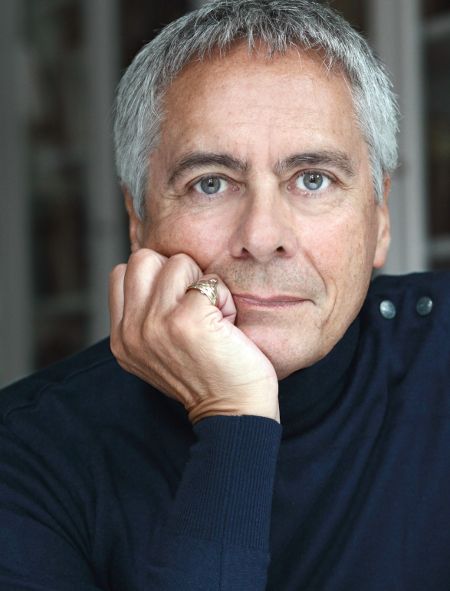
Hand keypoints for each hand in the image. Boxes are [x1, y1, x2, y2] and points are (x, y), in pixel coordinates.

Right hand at [109, 249, 279, 422]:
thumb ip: (144, 317)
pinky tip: (226, 325)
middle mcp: (132, 331)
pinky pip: (210, 282)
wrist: (233, 414)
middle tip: (194, 302)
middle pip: (143, 259)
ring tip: (212, 316)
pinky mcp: (187, 319)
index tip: (176, 302)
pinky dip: (224, 298)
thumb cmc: (205, 377)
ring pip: (178, 263)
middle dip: (175, 271)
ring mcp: (156, 324)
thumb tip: (155, 272)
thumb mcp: (157, 352)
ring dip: (203, 284)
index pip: (121, 273)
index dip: (155, 277)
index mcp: (121, 338)